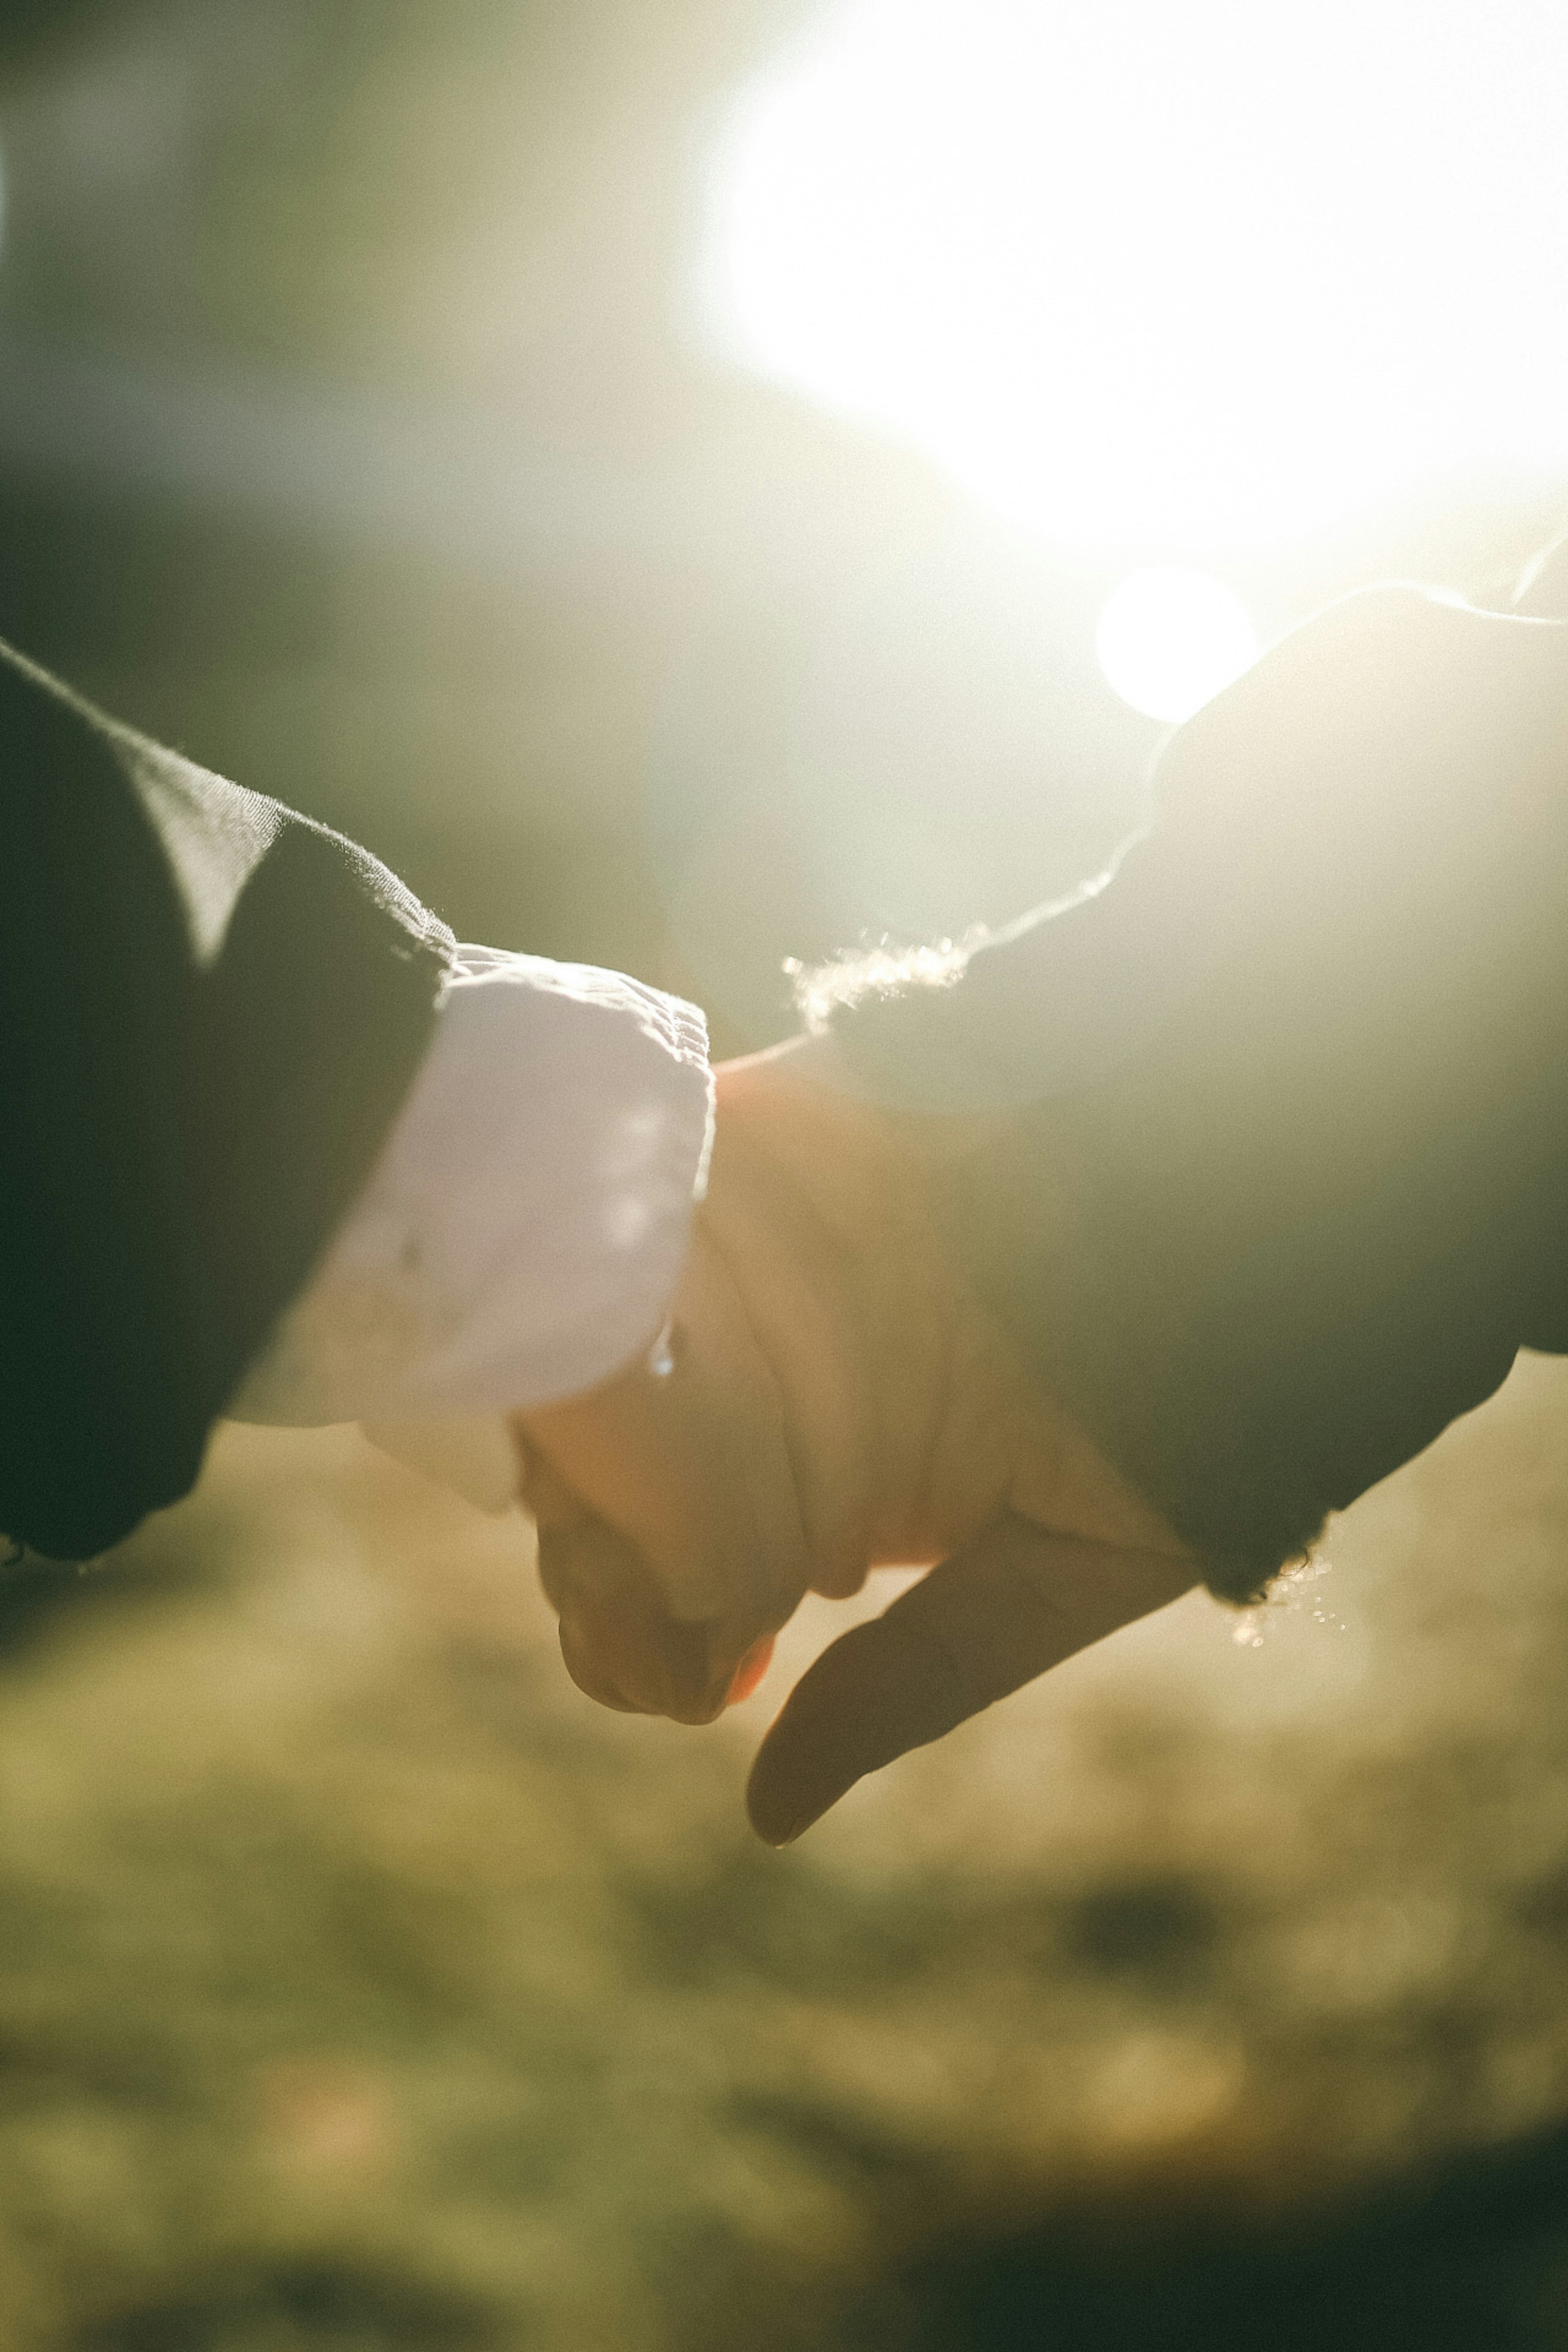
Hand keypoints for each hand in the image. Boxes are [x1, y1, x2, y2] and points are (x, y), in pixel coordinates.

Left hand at [515, 1039, 1194, 1830]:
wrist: (1253, 1222)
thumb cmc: (1169, 1420)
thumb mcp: (1049, 1574)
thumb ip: (916, 1679)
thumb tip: (767, 1819)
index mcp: (815, 1483)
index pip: (654, 1562)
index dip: (619, 1612)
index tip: (638, 1642)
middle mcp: (767, 1373)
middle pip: (595, 1452)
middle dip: (579, 1509)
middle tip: (608, 1549)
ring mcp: (751, 1251)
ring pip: (586, 1327)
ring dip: (566, 1384)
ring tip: (592, 1446)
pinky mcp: (759, 1130)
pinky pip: (632, 1177)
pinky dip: (596, 1229)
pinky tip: (606, 1308)